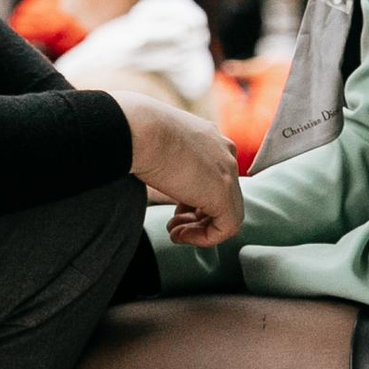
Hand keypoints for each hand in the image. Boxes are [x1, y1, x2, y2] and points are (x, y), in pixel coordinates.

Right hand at [115, 90, 243, 248]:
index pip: (214, 178)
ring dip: (199, 229)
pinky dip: (204, 238)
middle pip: (223, 196)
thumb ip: (171, 159)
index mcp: (211, 138)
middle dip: (197, 217)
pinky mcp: (224, 193)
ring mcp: (228, 172)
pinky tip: (179, 235)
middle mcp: (225, 153)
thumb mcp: (161, 144)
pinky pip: (226, 227)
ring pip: (228, 214)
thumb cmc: (140, 134)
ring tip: (174, 232)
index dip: (195, 201)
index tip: (176, 211)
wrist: (140, 130)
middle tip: (174, 225)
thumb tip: (162, 174)